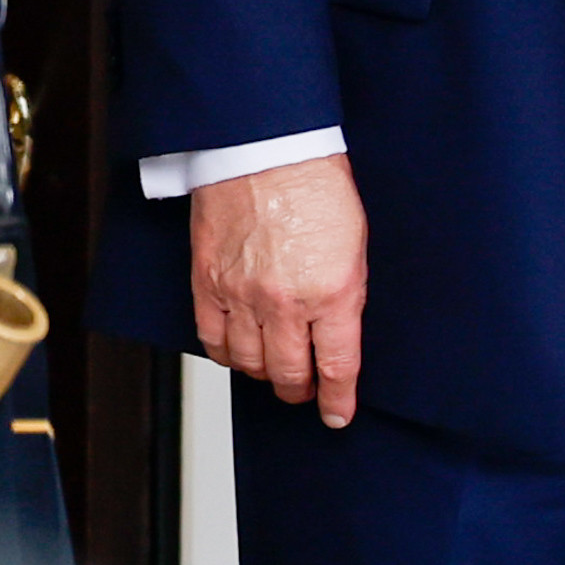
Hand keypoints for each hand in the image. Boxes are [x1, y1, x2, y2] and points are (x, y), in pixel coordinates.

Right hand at [189, 152, 368, 427]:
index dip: (337, 399)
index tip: (338, 414)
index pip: (336, 367)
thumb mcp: (356, 244)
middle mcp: (287, 302)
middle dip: (300, 391)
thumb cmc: (316, 186)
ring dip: (265, 374)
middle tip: (306, 393)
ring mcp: (242, 296)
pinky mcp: (208, 284)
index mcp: (334, 291)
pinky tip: (238, 352)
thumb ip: (347, 294)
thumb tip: (340, 334)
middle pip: (290, 373)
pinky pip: (212, 340)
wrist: (266, 150)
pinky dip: (226, 354)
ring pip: (249, 363)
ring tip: (275, 370)